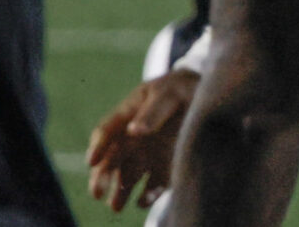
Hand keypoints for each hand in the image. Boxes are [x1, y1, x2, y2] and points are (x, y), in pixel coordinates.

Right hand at [85, 68, 196, 212]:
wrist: (206, 95)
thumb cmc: (181, 90)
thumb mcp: (168, 95)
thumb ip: (152, 113)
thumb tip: (133, 131)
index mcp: (127, 115)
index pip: (106, 132)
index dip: (97, 147)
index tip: (91, 162)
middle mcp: (134, 138)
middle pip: (112, 159)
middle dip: (102, 176)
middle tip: (96, 192)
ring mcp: (149, 154)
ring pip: (127, 176)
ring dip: (120, 191)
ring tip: (115, 207)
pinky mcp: (165, 168)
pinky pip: (153, 185)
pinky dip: (147, 195)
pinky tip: (143, 201)